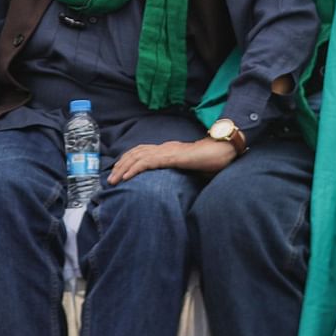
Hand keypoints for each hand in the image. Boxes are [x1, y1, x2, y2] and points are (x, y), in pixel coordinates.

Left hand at [107, 137, 238, 184]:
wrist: (224, 151)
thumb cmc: (212, 160)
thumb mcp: (192, 169)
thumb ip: (182, 174)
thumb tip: (177, 188)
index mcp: (169, 150)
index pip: (143, 151)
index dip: (128, 160)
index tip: (119, 171)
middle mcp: (165, 147)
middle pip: (136, 153)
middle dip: (121, 165)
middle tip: (110, 178)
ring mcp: (168, 151)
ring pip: (138, 156)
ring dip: (123, 168)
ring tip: (113, 179)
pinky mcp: (171, 157)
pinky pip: (148, 162)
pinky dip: (134, 169)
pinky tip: (126, 177)